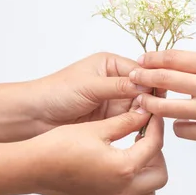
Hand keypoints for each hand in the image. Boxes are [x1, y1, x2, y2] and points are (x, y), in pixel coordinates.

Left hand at [25, 52, 154, 134]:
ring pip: (140, 107)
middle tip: (158, 111)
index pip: (140, 71)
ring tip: (152, 122)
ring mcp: (114, 102)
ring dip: (146, 114)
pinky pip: (131, 122)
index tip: (161, 93)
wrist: (34, 117)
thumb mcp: (90, 86)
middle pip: (144, 90)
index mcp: (111, 64)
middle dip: (151, 99)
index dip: (152, 81)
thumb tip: (146, 87)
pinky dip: (138, 125)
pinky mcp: (111, 120)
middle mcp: (116, 81)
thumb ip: (119, 87)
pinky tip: (143, 130)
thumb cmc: (56, 93)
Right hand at [25, 109, 167, 194]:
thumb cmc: (59, 146)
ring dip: (148, 173)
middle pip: (159, 175)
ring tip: (133, 152)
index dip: (156, 126)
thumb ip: (126, 122)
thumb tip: (144, 114)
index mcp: (123, 168)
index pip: (154, 146)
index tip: (153, 116)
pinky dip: (133, 184)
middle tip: (144, 137)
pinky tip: (118, 163)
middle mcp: (121, 190)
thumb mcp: (97, 128)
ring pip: (148, 193)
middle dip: (157, 154)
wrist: (32, 167)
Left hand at [128, 50, 195, 145]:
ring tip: (144, 102)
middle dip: (142, 78)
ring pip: (165, 108)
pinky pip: (181, 129)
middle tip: (132, 79)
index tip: (141, 61)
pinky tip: (180, 122)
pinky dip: (177, 125)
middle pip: (163, 79)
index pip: (171, 58)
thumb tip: (166, 63)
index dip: (151, 59)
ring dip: (150, 104)